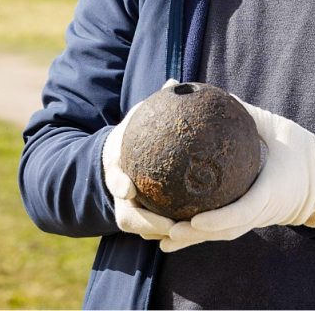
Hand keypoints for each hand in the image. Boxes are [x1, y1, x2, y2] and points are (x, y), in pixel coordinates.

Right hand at [102, 80, 178, 239]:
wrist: (117, 158)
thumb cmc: (134, 134)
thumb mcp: (139, 117)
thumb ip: (154, 104)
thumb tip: (174, 81)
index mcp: (115, 168)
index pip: (114, 178)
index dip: (120, 184)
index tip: (129, 188)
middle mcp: (119, 194)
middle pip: (127, 216)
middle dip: (146, 223)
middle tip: (170, 224)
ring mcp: (128, 210)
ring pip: (142, 229)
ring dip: (162, 234)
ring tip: (188, 233)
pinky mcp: (141, 220)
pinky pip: (156, 230)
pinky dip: (172, 231)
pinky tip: (200, 228)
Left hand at [161, 98, 314, 252]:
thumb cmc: (300, 151)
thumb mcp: (279, 128)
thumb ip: (250, 114)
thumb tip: (217, 94)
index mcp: (271, 192)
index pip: (243, 212)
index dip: (218, 220)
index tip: (194, 220)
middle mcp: (261, 212)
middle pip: (223, 232)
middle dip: (193, 236)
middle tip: (165, 231)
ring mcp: (254, 220)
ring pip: (218, 235)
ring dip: (189, 240)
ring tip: (159, 238)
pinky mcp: (248, 221)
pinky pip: (220, 229)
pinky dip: (196, 234)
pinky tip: (171, 236)